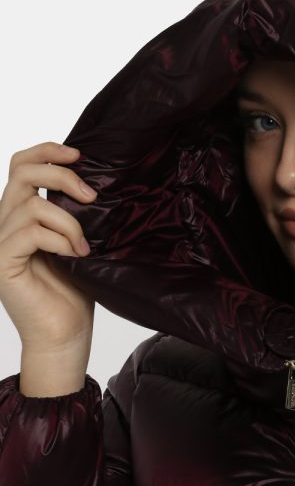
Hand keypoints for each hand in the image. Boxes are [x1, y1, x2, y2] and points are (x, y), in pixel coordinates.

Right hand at [0, 141, 96, 353]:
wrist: (65, 334)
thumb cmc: (74, 291)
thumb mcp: (78, 240)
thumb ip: (75, 212)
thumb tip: (94, 184)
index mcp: (22, 213)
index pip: (22, 165)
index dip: (47, 151)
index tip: (80, 154)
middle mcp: (6, 222)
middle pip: (22, 172)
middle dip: (61, 175)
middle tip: (91, 196)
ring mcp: (0, 241)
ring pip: (32, 205)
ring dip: (69, 222)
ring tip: (84, 246)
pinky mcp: (2, 261)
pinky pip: (30, 232)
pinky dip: (59, 239)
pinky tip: (75, 255)